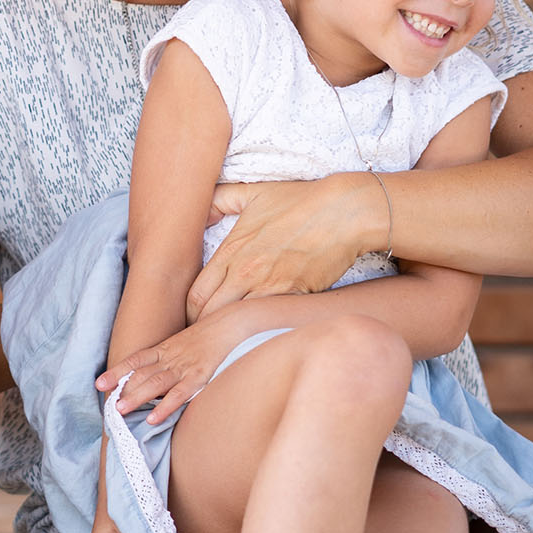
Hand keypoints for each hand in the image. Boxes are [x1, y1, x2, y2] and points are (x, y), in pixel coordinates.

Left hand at [96, 302, 260, 426]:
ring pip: (155, 384)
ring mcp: (184, 367)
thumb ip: (168, 358)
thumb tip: (153, 377)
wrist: (231, 323)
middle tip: (107, 405)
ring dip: (136, 397)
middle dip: (122, 389)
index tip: (99, 384)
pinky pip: (179, 394)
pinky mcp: (200, 377)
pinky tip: (153, 419)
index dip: (117, 372)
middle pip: (141, 374)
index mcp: (164, 349)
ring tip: (120, 410)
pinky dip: (165, 407)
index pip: (135, 361)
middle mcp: (170, 358)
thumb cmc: (208, 336)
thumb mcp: (182, 343)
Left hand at [186, 176, 380, 321]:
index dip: (189, 313)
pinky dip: (263, 329)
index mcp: (232, 251)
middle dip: (205, 329)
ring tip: (231, 339)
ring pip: (239, 324)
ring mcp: (271, 287)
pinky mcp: (296, 297)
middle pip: (211, 315)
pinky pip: (271, 322)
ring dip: (232, 334)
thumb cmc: (299, 201)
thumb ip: (220, 199)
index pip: (196, 295)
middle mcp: (246, 273)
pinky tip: (260, 332)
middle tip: (207, 337)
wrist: (343, 212)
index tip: (195, 319)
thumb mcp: (253, 193)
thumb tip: (202, 212)